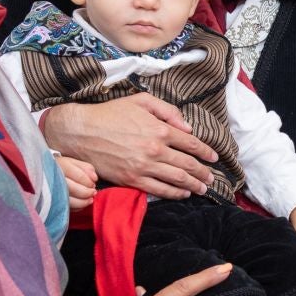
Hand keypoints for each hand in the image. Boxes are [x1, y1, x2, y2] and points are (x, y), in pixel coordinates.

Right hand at [39, 94, 217, 200]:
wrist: (81, 132)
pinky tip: (183, 194)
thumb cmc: (110, 114)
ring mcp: (144, 167)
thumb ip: (168, 111)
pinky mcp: (132, 179)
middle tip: (212, 178)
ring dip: (194, 185)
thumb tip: (187, 127)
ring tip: (203, 188)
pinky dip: (175, 193)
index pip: (191, 144)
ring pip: (178, 179)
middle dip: (204, 173)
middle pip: (188, 164)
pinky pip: (160, 190)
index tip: (214, 157)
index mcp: (160, 129)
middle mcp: (155, 149)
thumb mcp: (141, 101)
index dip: (206, 152)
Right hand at [54, 154, 98, 210]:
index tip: (93, 183)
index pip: (79, 176)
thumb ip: (86, 168)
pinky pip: (66, 208)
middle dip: (86, 192)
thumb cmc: (61, 168)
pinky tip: (81, 204)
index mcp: (60, 166)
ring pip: (69, 201)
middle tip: (93, 192)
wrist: (42, 173)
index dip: (88, 182)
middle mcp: (53, 178)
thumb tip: (94, 178)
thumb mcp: (73, 163)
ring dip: (83, 202)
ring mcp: (51, 191)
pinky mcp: (51, 202)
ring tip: (90, 200)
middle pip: (73, 189)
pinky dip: (76, 207)